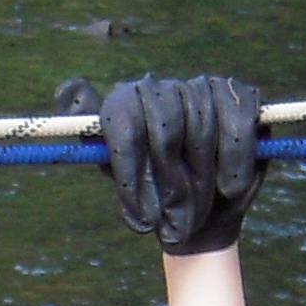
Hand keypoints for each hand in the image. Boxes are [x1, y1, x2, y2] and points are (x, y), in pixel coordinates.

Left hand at [56, 72, 264, 255]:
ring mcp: (199, 87)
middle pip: (165, 125)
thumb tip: (69, 93)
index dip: (131, 169)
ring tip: (198, 210)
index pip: (125, 122)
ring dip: (202, 177)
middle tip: (174, 218)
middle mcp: (161, 87)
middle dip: (170, 178)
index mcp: (125, 101)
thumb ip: (90, 136)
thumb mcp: (114, 171)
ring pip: (202, 127)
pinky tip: (229, 187)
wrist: (197, 215)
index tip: (138, 214)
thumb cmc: (149, 195)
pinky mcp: (237, 95)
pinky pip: (236, 121)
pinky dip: (235, 158)